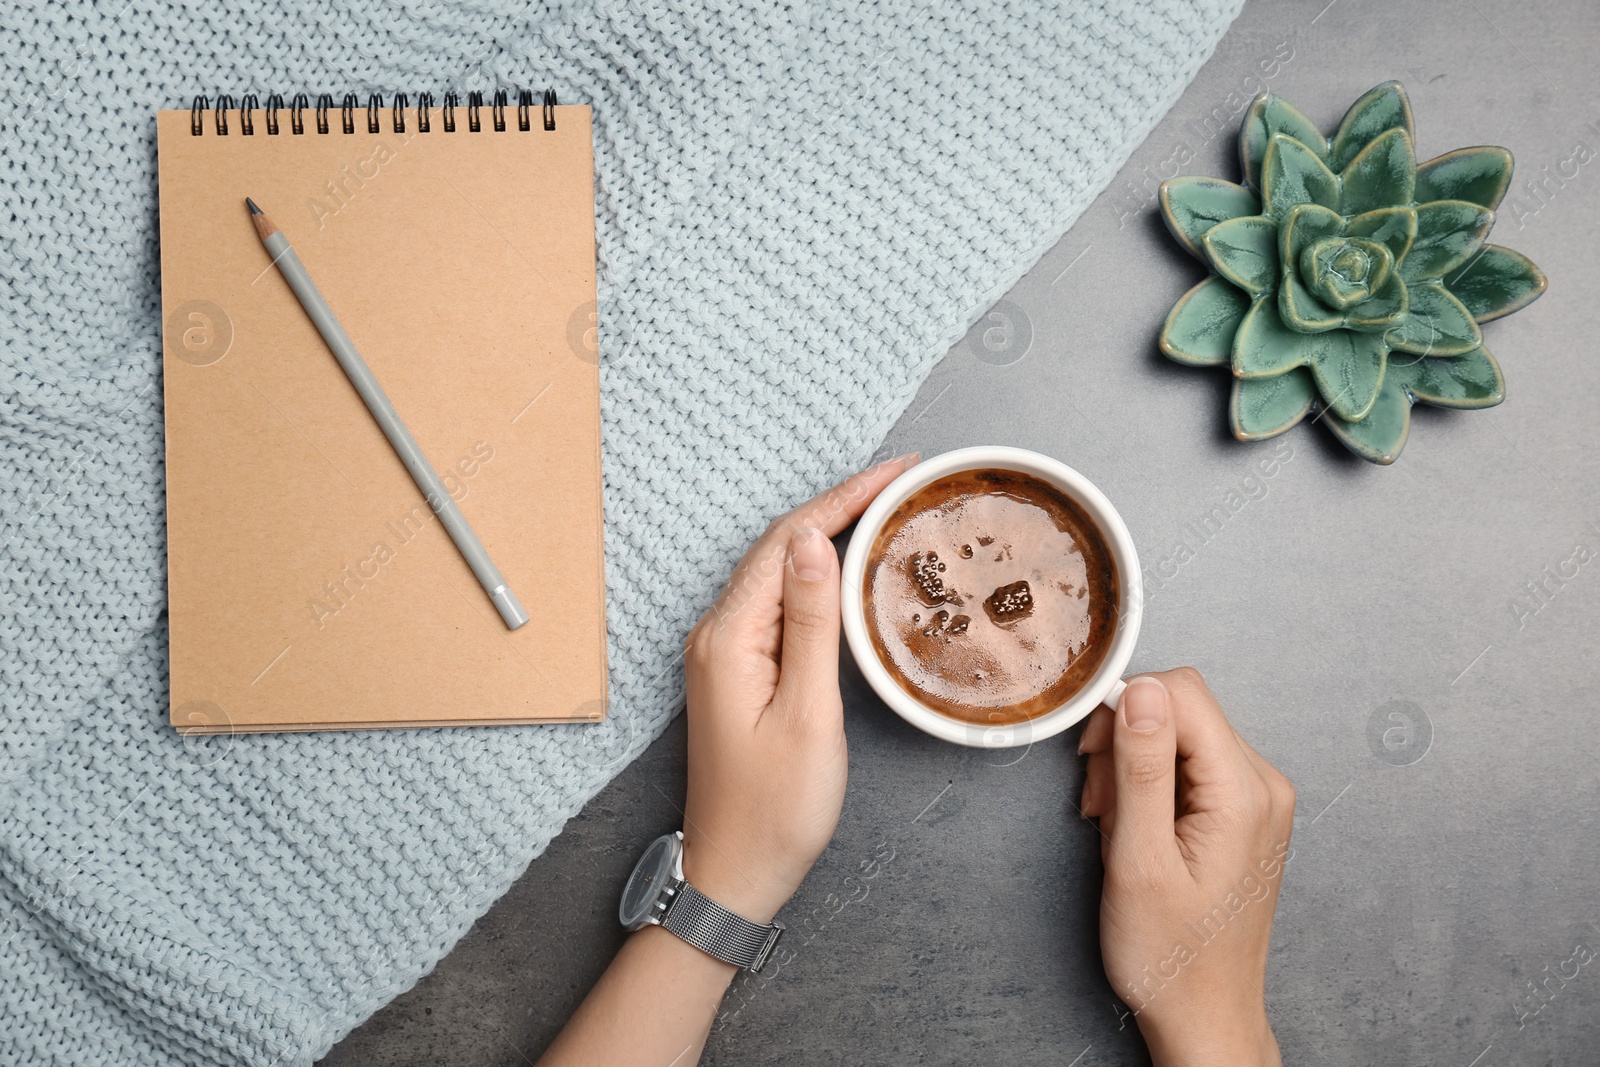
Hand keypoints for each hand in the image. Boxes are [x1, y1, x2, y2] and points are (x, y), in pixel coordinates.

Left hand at [679, 455, 917, 923]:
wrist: (734, 874)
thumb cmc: (774, 809)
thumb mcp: (807, 713)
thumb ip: (811, 623)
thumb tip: (811, 540)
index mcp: (729, 637)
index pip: (788, 540)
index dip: (844, 498)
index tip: (896, 470)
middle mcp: (717, 634)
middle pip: (780, 546)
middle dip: (841, 505)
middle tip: (903, 480)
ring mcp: (724, 652)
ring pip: (778, 571)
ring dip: (829, 534)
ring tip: (884, 508)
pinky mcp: (738, 671)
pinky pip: (777, 603)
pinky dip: (816, 575)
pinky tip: (847, 569)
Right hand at [1078, 668, 1295, 1066]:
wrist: (1204, 1014)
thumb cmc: (1171, 954)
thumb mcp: (1139, 860)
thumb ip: (1142, 769)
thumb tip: (1140, 689)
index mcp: (1245, 792)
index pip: (1181, 692)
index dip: (1123, 710)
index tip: (1091, 759)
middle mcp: (1263, 784)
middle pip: (1180, 709)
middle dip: (1125, 744)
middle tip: (1099, 804)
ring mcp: (1257, 798)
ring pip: (1179, 734)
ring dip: (1133, 767)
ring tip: (1116, 825)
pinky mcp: (1243, 811)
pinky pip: (1189, 764)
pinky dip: (1151, 786)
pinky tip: (1136, 828)